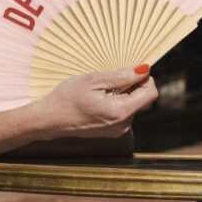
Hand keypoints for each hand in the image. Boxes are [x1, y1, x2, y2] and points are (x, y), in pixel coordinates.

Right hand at [37, 65, 157, 140]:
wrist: (50, 119)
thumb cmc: (68, 97)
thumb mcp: (93, 80)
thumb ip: (121, 76)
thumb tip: (144, 70)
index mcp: (120, 111)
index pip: (150, 93)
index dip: (144, 78)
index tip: (130, 69)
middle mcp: (123, 125)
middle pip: (142, 99)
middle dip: (131, 85)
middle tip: (108, 78)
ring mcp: (118, 130)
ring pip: (132, 105)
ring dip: (122, 94)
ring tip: (99, 90)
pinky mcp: (111, 131)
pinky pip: (122, 112)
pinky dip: (115, 102)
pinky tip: (97, 100)